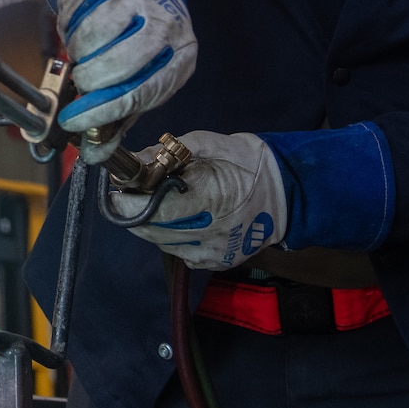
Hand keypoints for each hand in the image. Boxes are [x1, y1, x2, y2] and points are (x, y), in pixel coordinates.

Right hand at [56, 0, 197, 160]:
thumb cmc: (142, 41)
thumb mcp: (143, 79)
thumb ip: (118, 117)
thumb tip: (92, 154)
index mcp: (181, 56)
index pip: (141, 92)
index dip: (102, 112)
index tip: (73, 122)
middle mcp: (165, 23)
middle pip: (117, 63)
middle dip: (89, 80)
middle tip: (82, 82)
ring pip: (92, 36)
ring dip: (77, 51)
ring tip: (85, 51)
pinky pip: (75, 11)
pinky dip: (68, 25)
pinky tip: (79, 26)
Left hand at [105, 131, 286, 270]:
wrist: (290, 194)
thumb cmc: (250, 163)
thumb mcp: (215, 145)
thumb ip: (175, 151)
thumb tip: (138, 158)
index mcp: (211, 198)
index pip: (154, 209)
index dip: (128, 202)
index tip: (119, 188)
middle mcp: (211, 232)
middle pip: (152, 229)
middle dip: (135, 210)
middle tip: (132, 191)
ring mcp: (213, 251)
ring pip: (161, 242)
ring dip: (151, 223)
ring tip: (158, 201)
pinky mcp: (216, 262)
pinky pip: (178, 252)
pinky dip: (170, 235)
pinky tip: (180, 218)